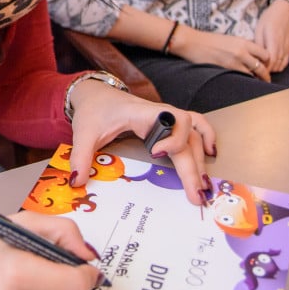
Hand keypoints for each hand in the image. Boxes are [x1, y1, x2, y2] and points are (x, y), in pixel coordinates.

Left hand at [65, 79, 215, 205]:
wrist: (96, 94)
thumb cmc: (94, 111)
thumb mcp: (84, 133)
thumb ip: (81, 156)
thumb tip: (78, 181)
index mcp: (141, 113)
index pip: (169, 119)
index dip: (171, 137)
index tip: (158, 154)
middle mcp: (160, 114)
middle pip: (186, 137)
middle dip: (192, 166)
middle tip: (196, 195)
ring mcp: (166, 118)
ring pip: (194, 135)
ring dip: (201, 159)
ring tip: (203, 186)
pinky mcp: (168, 124)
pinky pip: (196, 126)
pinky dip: (207, 137)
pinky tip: (210, 155)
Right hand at [170, 24, 270, 80]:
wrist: (193, 42)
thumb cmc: (209, 41)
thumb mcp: (230, 40)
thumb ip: (242, 47)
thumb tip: (251, 56)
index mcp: (244, 42)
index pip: (265, 54)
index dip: (267, 62)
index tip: (266, 66)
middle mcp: (242, 51)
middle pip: (262, 66)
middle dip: (266, 75)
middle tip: (266, 80)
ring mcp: (235, 61)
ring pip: (254, 74)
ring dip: (257, 80)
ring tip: (257, 85)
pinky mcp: (226, 69)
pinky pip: (242, 78)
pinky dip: (245, 81)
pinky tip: (245, 84)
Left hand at [254, 0, 288, 72]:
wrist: (286, 10)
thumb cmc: (270, 18)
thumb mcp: (260, 28)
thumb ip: (258, 43)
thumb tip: (254, 57)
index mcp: (274, 40)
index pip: (270, 60)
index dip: (262, 67)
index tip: (253, 69)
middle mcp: (282, 46)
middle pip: (275, 65)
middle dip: (265, 70)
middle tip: (254, 70)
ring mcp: (287, 48)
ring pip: (280, 66)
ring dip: (271, 69)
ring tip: (261, 67)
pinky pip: (285, 63)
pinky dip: (277, 66)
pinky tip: (270, 64)